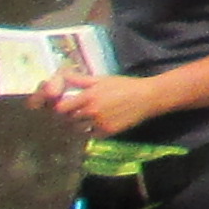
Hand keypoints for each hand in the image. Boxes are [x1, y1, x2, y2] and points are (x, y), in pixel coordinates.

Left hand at [43, 69, 162, 134]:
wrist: (147, 97)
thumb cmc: (124, 86)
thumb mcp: (102, 80)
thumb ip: (80, 79)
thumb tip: (62, 74)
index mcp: (88, 96)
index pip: (61, 108)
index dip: (61, 108)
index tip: (66, 105)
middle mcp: (91, 111)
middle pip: (69, 119)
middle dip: (71, 116)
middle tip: (77, 111)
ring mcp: (99, 123)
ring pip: (78, 129)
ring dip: (80, 125)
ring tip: (87, 118)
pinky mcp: (107, 132)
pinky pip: (91, 135)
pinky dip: (91, 131)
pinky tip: (98, 123)